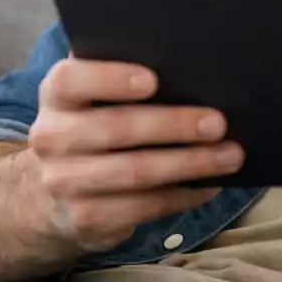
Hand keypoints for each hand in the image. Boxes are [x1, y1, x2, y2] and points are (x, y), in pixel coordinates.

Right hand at [23, 56, 244, 251]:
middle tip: (218, 123)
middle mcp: (52, 138)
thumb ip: (124, 77)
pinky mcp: (86, 218)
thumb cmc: (96, 126)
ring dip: (189, 163)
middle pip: (115, 127)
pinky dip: (182, 195)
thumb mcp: (96, 98)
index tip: (153, 80)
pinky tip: (210, 185)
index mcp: (58, 97)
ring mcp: (64, 182)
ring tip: (230, 155)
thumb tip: (191, 63)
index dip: (110, 78)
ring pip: (134, 172)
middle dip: (173, 124)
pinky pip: (142, 206)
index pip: (70, 81)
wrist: (52, 195)